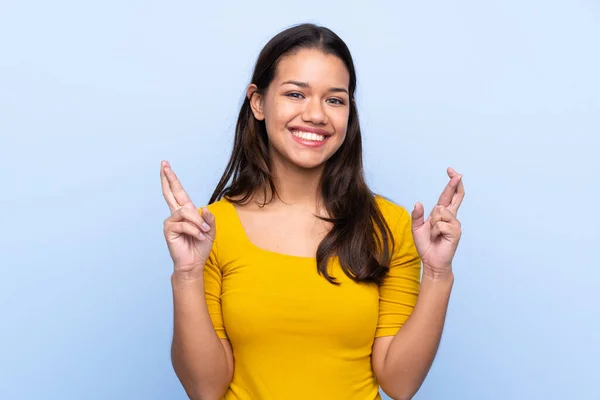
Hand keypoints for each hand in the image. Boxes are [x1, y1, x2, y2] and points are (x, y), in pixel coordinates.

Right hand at [161, 160, 215, 275]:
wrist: (194, 263)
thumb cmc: (200, 247)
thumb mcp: (210, 230)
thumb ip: (209, 219)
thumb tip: (204, 208)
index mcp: (186, 212)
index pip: (178, 192)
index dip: (172, 179)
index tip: (166, 166)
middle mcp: (176, 214)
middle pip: (170, 193)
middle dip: (168, 178)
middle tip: (163, 164)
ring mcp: (171, 221)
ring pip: (185, 212)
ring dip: (197, 223)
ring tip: (204, 232)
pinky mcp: (168, 230)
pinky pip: (184, 224)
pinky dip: (194, 230)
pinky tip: (198, 237)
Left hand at [411, 167, 464, 279]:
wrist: (431, 261)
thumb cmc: (426, 245)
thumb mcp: (416, 228)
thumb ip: (417, 215)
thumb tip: (419, 202)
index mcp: (442, 214)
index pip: (448, 196)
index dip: (451, 184)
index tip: (451, 171)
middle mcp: (451, 217)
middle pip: (456, 196)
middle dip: (455, 184)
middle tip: (456, 173)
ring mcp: (455, 224)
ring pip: (440, 212)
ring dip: (432, 223)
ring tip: (434, 234)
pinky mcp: (456, 232)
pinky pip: (440, 224)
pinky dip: (435, 231)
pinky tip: (438, 238)